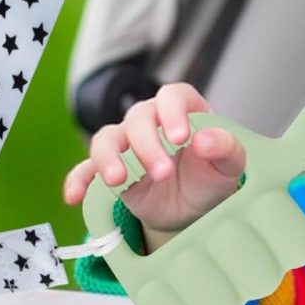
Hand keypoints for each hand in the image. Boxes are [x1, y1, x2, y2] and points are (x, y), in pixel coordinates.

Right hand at [62, 83, 245, 247]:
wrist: (195, 208)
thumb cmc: (212, 176)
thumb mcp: (230, 165)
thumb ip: (226, 148)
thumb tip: (204, 140)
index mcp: (184, 110)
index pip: (173, 96)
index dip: (173, 112)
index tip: (180, 138)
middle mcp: (152, 120)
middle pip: (139, 118)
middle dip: (147, 145)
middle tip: (163, 173)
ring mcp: (128, 144)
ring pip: (107, 137)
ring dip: (109, 157)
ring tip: (118, 180)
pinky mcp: (112, 169)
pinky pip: (87, 169)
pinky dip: (79, 180)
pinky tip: (74, 196)